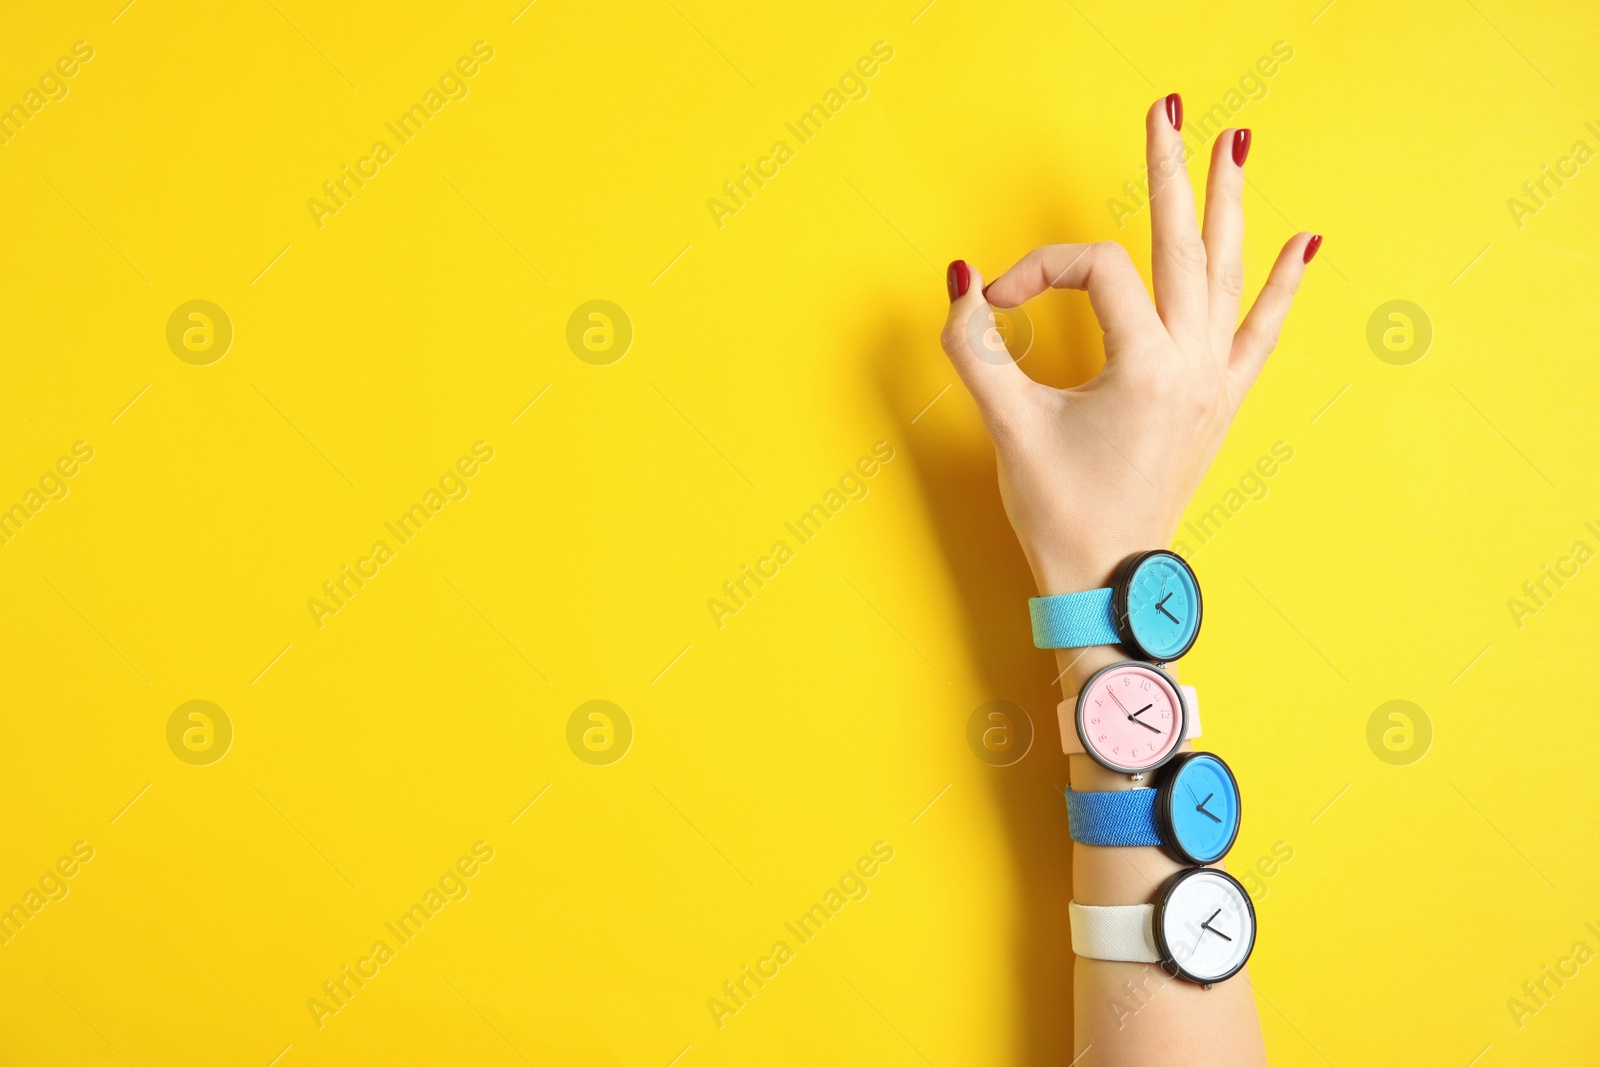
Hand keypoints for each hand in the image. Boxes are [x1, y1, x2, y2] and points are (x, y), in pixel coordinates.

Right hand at [938, 96, 1317, 602]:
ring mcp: (1215, 381)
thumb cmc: (1061, 513)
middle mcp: (1193, 363)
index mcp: (1146, 365)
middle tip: (1165, 109)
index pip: (1096, 270)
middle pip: (1182, 242)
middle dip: (1169, 172)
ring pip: (1228, 273)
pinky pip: (1260, 331)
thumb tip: (961, 281)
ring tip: (1235, 143)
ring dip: (1228, 205)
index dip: (1039, 270)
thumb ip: (975, 348)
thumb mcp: (1009, 427)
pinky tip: (1305, 243)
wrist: (1109, 582)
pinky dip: (1282, 285)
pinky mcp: (1220, 401)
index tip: (994, 305)